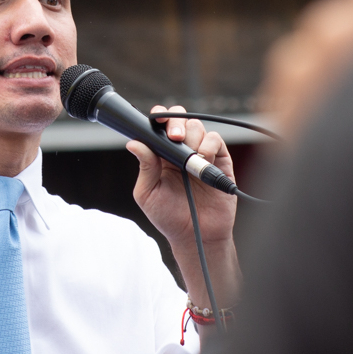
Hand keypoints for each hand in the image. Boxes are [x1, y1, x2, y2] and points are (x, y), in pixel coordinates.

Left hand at [128, 105, 239, 309]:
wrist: (196, 235)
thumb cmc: (168, 217)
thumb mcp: (148, 194)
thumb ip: (145, 167)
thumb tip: (134, 143)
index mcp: (160, 154)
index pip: (158, 125)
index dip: (158, 118)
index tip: (156, 121)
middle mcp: (180, 150)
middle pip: (178, 118)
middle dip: (175, 121)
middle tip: (175, 137)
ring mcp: (200, 153)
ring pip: (196, 126)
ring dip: (192, 137)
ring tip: (190, 159)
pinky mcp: (219, 160)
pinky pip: (215, 139)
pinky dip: (209, 145)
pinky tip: (203, 160)